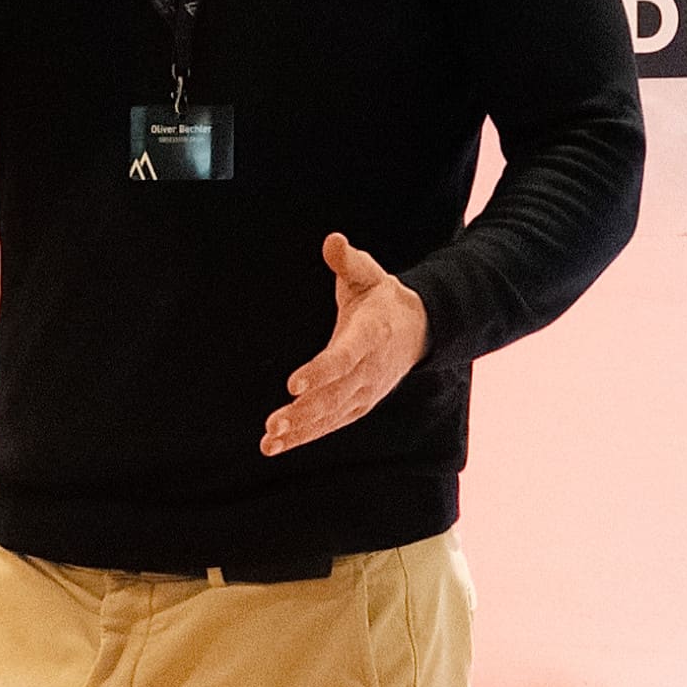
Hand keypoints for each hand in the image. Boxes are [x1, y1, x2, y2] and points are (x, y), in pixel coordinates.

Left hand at [258, 234, 428, 452]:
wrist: (417, 329)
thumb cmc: (381, 298)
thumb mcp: (369, 274)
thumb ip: (349, 261)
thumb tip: (333, 241)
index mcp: (371, 335)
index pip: (345, 357)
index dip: (321, 372)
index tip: (294, 384)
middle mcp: (369, 370)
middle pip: (335, 394)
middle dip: (304, 412)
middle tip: (273, 425)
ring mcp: (365, 392)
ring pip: (331, 415)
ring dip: (300, 431)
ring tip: (269, 442)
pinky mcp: (358, 406)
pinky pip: (330, 424)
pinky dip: (305, 436)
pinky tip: (276, 445)